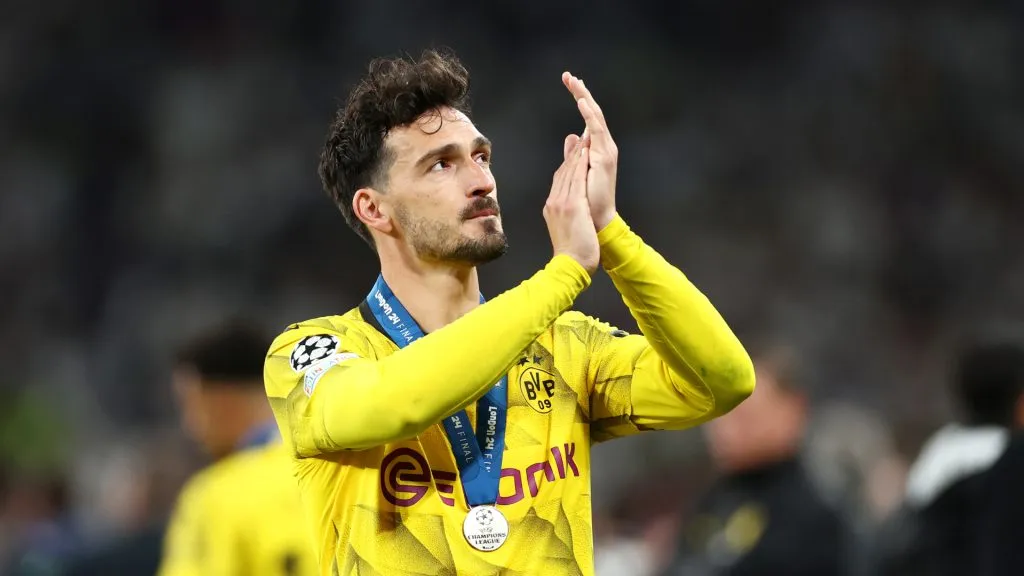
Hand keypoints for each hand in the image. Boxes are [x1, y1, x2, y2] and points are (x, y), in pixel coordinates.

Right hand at [544, 135, 598, 274]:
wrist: (570, 265)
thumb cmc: (572, 252)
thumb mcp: (566, 229)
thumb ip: (568, 215)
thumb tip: (572, 210)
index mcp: (552, 207)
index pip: (560, 179)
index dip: (568, 163)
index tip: (574, 150)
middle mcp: (554, 201)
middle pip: (563, 172)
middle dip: (571, 153)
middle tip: (578, 135)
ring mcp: (561, 203)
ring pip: (569, 172)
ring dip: (577, 153)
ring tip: (584, 137)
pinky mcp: (572, 205)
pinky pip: (576, 179)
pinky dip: (580, 164)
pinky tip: (585, 152)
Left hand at [562, 72, 617, 230]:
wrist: (597, 220)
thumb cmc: (588, 200)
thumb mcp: (577, 171)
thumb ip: (575, 153)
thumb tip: (571, 136)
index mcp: (596, 148)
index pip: (587, 117)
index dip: (579, 98)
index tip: (569, 81)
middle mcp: (603, 146)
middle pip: (592, 112)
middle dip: (580, 92)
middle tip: (568, 76)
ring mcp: (606, 151)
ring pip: (595, 117)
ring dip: (584, 98)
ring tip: (575, 82)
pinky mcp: (605, 157)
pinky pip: (597, 130)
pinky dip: (589, 114)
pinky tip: (581, 102)